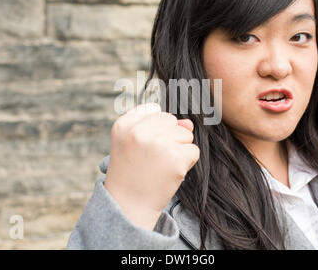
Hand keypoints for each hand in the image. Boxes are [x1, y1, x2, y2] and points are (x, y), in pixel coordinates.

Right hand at [104, 103, 199, 229]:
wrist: (129, 206)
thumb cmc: (133, 172)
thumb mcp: (135, 143)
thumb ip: (159, 125)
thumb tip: (189, 123)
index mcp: (124, 124)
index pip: (155, 111)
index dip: (154, 131)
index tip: (142, 148)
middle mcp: (139, 130)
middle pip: (172, 122)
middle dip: (168, 139)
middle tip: (151, 159)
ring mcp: (158, 143)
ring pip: (186, 135)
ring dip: (178, 151)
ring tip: (160, 166)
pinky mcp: (175, 158)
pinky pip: (193, 151)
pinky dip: (186, 163)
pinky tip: (169, 173)